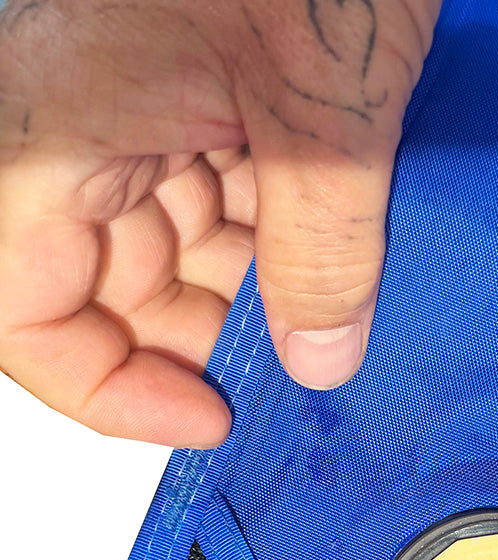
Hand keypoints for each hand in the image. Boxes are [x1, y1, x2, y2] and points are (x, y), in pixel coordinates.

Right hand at [0, 0, 439, 446]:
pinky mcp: (189, 77)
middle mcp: (71, 116)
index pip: (22, 308)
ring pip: (168, 242)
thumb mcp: (327, 111)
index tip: (209, 418)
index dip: (108, 387)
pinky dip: (274, 225)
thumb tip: (320, 362)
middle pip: (106, 283)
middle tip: (302, 363)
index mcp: (50, 124)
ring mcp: (131, 94)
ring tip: (340, 298)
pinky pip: (213, 185)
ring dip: (254, 282)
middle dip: (206, 333)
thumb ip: (323, 250)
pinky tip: (339, 242)